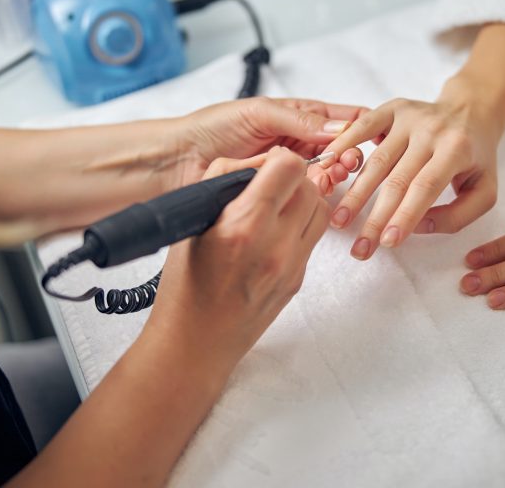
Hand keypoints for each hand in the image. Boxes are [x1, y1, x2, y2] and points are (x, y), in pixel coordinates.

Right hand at [148, 147, 330, 371]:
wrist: (195, 344)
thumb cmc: (184, 287)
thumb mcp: (192, 224)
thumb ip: (224, 181)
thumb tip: (256, 162)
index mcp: (244, 226)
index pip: (290, 168)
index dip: (279, 160)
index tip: (265, 167)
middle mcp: (275, 245)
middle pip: (311, 187)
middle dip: (292, 179)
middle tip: (268, 188)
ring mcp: (292, 266)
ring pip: (321, 210)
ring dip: (302, 201)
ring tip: (273, 209)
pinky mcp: (299, 280)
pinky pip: (313, 238)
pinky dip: (299, 226)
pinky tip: (273, 235)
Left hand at [172, 97, 364, 192]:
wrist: (181, 159)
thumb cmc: (213, 128)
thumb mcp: (260, 113)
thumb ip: (300, 119)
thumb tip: (341, 126)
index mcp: (297, 116)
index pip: (340, 118)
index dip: (361, 124)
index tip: (376, 133)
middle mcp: (298, 142)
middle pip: (340, 147)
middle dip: (350, 152)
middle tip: (351, 159)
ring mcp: (291, 168)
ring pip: (328, 171)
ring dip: (336, 171)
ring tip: (336, 172)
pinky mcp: (280, 191)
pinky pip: (308, 191)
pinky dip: (318, 190)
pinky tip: (321, 187)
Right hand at [320, 85, 504, 259]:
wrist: (471, 110)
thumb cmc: (475, 157)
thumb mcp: (484, 190)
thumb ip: (458, 215)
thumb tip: (418, 227)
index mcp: (456, 149)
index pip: (426, 187)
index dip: (405, 216)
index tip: (387, 243)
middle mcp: (431, 130)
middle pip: (397, 180)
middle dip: (375, 218)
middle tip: (359, 247)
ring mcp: (409, 117)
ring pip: (376, 161)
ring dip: (355, 194)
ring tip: (338, 221)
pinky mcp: (392, 108)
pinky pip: (362, 127)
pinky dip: (343, 146)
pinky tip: (328, 169)